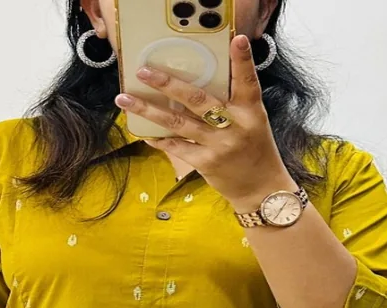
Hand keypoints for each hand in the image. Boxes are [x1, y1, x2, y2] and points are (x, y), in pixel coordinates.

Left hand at [115, 33, 292, 209]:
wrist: (260, 188)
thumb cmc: (254, 149)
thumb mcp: (253, 120)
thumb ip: (233, 101)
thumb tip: (202, 78)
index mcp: (250, 111)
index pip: (247, 81)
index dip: (242, 61)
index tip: (236, 40)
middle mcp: (234, 126)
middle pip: (198, 100)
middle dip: (168, 84)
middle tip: (144, 71)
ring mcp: (218, 146)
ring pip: (178, 123)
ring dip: (149, 110)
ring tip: (126, 99)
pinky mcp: (206, 163)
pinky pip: (177, 147)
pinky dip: (160, 139)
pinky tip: (144, 131)